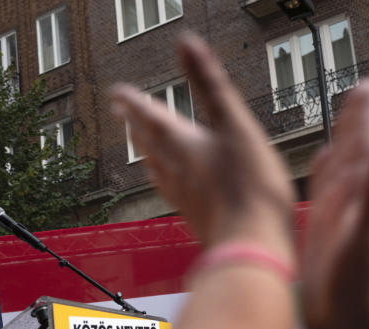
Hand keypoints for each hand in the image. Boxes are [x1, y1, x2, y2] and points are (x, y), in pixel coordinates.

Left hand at [110, 34, 293, 256]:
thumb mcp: (235, 124)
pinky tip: (174, 186)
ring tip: (142, 144)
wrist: (251, 246)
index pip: (150, 116)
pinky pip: (170, 190)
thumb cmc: (250, 187)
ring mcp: (182, 196)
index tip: (117, 93)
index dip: (133, 101)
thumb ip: (210, 83)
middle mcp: (174, 170)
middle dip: (134, 125)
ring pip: (156, 167)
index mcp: (182, 144)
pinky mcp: (194, 216)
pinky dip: (164, 178)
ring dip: (146, 151)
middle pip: (147, 142)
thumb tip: (186, 43)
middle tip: (121, 113)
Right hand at [300, 79, 368, 328]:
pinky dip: (323, 184)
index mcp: (366, 197)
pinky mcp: (324, 244)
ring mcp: (340, 225)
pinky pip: (323, 204)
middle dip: (357, 124)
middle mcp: (355, 207)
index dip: (367, 116)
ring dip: (340, 150)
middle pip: (356, 156)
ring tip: (340, 128)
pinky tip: (322, 174)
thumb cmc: (366, 288)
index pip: (368, 147)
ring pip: (339, 178)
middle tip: (362, 91)